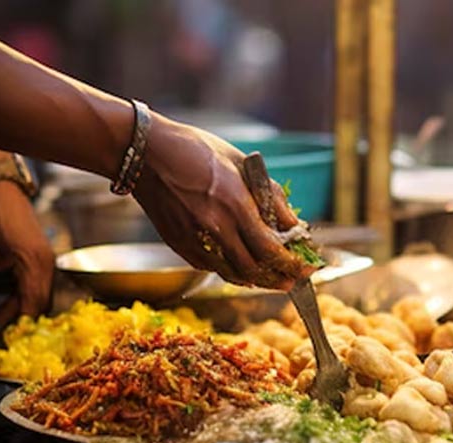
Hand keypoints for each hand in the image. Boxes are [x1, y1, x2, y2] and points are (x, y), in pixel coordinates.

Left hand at [0, 181, 54, 334]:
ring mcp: (49, 262)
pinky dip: (24, 298)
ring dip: (20, 311)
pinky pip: (39, 286)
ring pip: (40, 297)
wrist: (5, 192)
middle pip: (40, 304)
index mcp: (33, 262)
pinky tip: (6, 304)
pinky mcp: (45, 260)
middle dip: (19, 321)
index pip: (32, 303)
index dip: (17, 324)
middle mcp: (47, 264)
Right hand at [133, 115, 313, 289]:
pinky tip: (244, 269)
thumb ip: (271, 197)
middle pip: (254, 270)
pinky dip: (232, 272)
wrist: (144, 153)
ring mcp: (194, 240)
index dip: (292, 264)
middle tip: (295, 281)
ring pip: (233, 274)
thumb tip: (294, 223)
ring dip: (258, 281)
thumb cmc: (195, 150)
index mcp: (234, 204)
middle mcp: (214, 227)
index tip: (307, 267)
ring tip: (274, 281)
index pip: (270, 249)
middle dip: (280, 279)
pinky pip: (212, 267)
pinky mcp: (180, 245)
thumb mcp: (242, 164)